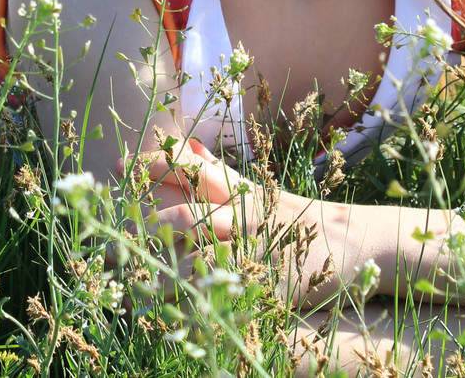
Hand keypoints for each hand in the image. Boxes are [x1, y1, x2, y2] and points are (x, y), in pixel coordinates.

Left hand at [138, 138, 355, 310]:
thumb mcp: (262, 189)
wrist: (354, 241)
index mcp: (241, 191)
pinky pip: (223, 302)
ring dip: (157, 274)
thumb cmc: (298, 215)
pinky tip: (165, 316)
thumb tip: (185, 147)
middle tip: (111, 237)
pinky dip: (191, 310)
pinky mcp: (266, 289)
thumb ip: (222, 173)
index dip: (155, 166)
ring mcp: (256, 255)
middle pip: (186, 218)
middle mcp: (244, 220)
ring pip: (197, 263)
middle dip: (146, 227)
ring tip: (126, 281)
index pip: (192, 171)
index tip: (121, 166)